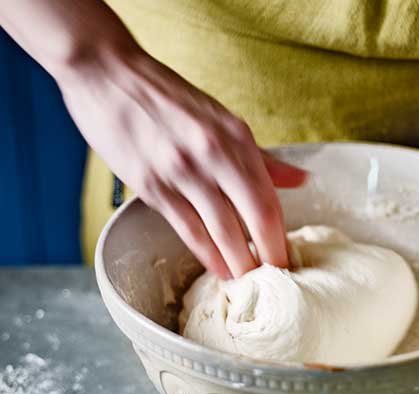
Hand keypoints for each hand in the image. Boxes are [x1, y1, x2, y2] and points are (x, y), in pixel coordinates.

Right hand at [58, 48, 306, 278]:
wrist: (107, 73)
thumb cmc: (168, 99)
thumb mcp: (221, 120)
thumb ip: (261, 157)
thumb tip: (300, 179)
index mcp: (236, 137)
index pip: (270, 199)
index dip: (282, 236)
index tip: (289, 261)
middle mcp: (214, 154)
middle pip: (254, 218)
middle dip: (269, 257)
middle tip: (277, 282)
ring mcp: (182, 170)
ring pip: (222, 230)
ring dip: (239, 263)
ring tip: (249, 283)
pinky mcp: (152, 185)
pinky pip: (187, 229)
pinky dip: (207, 254)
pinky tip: (219, 269)